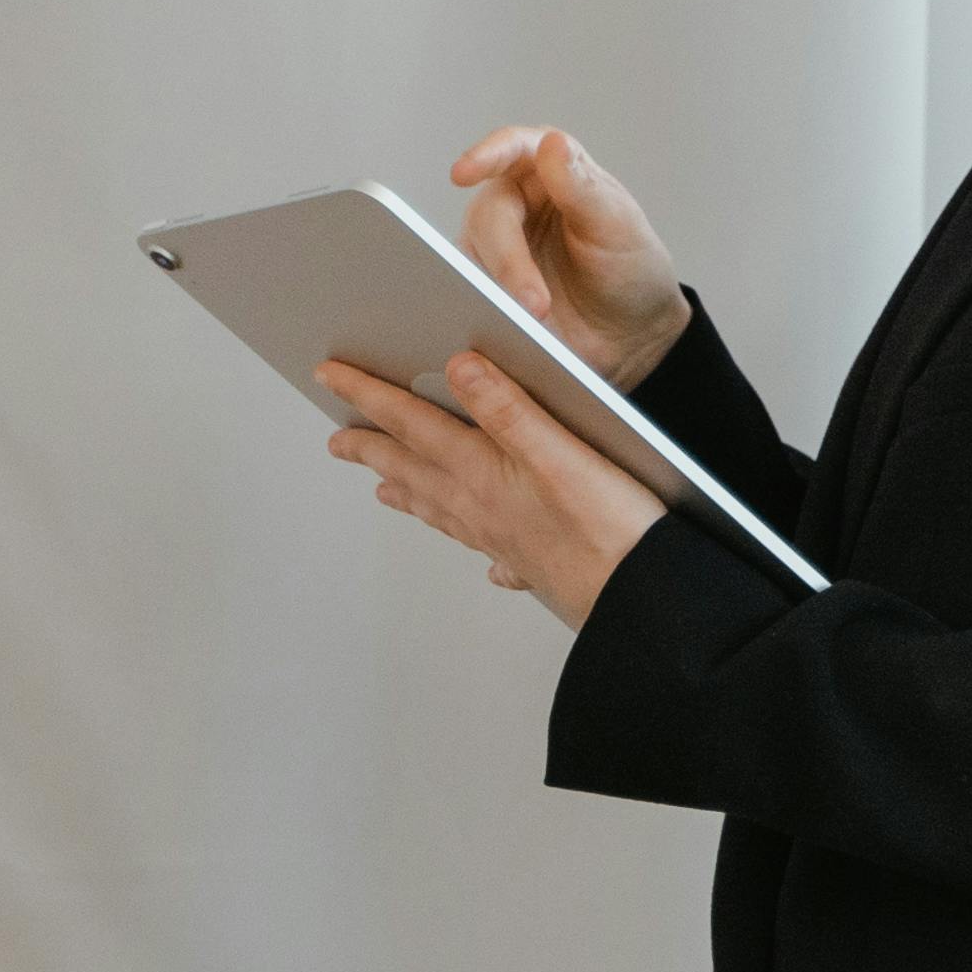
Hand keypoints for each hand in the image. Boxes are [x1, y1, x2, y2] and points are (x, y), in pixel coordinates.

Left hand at [316, 351, 663, 628]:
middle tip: (337, 441)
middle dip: (372, 450)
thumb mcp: (561, 454)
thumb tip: (459, 366)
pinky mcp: (536, 565)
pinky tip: (487, 560)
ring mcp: (505, 541)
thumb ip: (509, 409)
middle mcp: (482, 509)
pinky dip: (478, 545)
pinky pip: (490, 552)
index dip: (368, 396)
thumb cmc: (610, 532)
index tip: (330, 375)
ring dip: (409, 493)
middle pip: (412, 471)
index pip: (411, 425)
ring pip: (442, 511)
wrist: (641, 605)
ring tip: (384, 490)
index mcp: (482, 474)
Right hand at [450, 125, 692, 386]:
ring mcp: (497, 246)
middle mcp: (515, 202)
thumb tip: (551, 144)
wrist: (635, 331)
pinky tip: (502, 329)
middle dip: (508, 261)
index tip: (464, 172)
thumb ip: (582, 187)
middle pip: (489, 215)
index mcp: (550, 171)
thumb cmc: (631, 266)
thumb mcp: (617, 225)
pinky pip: (470, 294)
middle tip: (534, 304)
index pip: (514, 149)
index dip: (487, 155)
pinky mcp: (488, 287)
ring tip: (529, 324)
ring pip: (470, 257)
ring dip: (495, 291)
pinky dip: (484, 309)